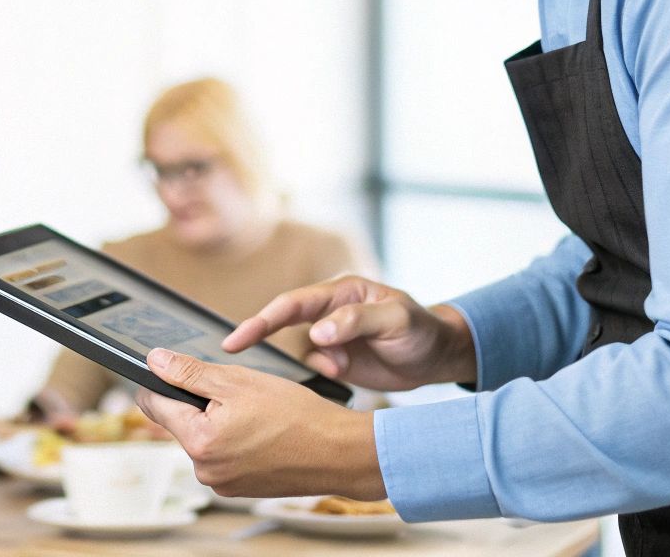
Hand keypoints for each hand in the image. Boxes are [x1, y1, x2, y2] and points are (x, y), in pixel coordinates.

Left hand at [134, 348, 383, 498]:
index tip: (176, 368)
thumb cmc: (297, 415)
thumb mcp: (238, 382)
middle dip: (199, 401)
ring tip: (256, 412)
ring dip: (219, 420)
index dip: (163, 380)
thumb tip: (155, 361)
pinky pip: (224, 455)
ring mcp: (223, 483)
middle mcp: (205, 470)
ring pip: (204, 438)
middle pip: (180, 421)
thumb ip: (190, 372)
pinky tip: (263, 431)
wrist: (339, 452)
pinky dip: (236, 439)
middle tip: (237, 391)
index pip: (154, 404)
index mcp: (199, 442)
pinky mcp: (240, 488)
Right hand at [222, 275, 474, 390]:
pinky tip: (343, 376)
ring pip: (300, 350)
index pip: (293, 303)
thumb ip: (356, 321)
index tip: (237, 338)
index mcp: (340, 292)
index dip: (262, 318)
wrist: (438, 356)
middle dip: (258, 334)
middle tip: (231, 351)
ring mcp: (331, 337)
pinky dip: (321, 375)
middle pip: (283, 321)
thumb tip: (317, 333)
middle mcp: (329, 312)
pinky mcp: (336, 360)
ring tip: (340, 369)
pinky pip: (314, 368)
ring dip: (313, 363)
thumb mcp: (396, 320)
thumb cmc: (421, 329)